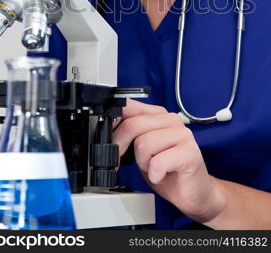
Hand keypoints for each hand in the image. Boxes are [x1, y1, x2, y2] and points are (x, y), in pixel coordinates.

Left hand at [113, 99, 224, 222]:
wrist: (193, 193)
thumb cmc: (167, 171)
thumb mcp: (141, 149)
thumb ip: (129, 133)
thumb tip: (109, 124)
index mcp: (159, 115)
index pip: (129, 108)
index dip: (113, 124)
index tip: (108, 140)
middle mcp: (172, 120)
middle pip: (133, 125)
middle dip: (123, 148)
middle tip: (127, 162)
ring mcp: (183, 134)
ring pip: (144, 144)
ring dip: (144, 163)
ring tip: (154, 168)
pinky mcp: (190, 152)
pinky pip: (158, 162)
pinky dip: (155, 174)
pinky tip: (162, 176)